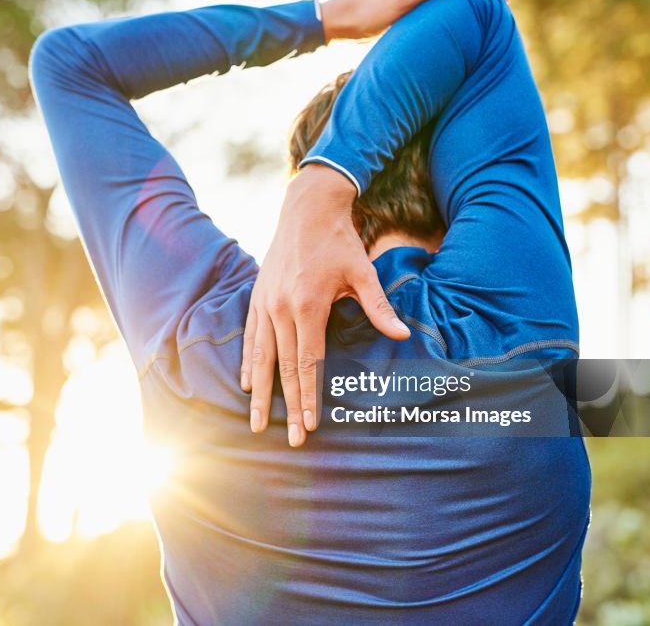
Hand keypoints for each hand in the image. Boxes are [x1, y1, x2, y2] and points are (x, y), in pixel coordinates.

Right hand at [241, 166, 411, 446]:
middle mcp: (280, 308)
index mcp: (307, 305)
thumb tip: (402, 335)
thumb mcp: (363, 272)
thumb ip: (379, 307)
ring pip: (261, 357)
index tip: (309, 426)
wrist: (306, 209)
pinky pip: (250, 337)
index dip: (309, 396)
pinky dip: (248, 362)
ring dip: (260, 393)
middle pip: (283, 368)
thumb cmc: (339, 242)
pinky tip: (247, 382)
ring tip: (256, 422)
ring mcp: (264, 303)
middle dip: (285, 407)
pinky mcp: (257, 297)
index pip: (309, 362)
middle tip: (289, 441)